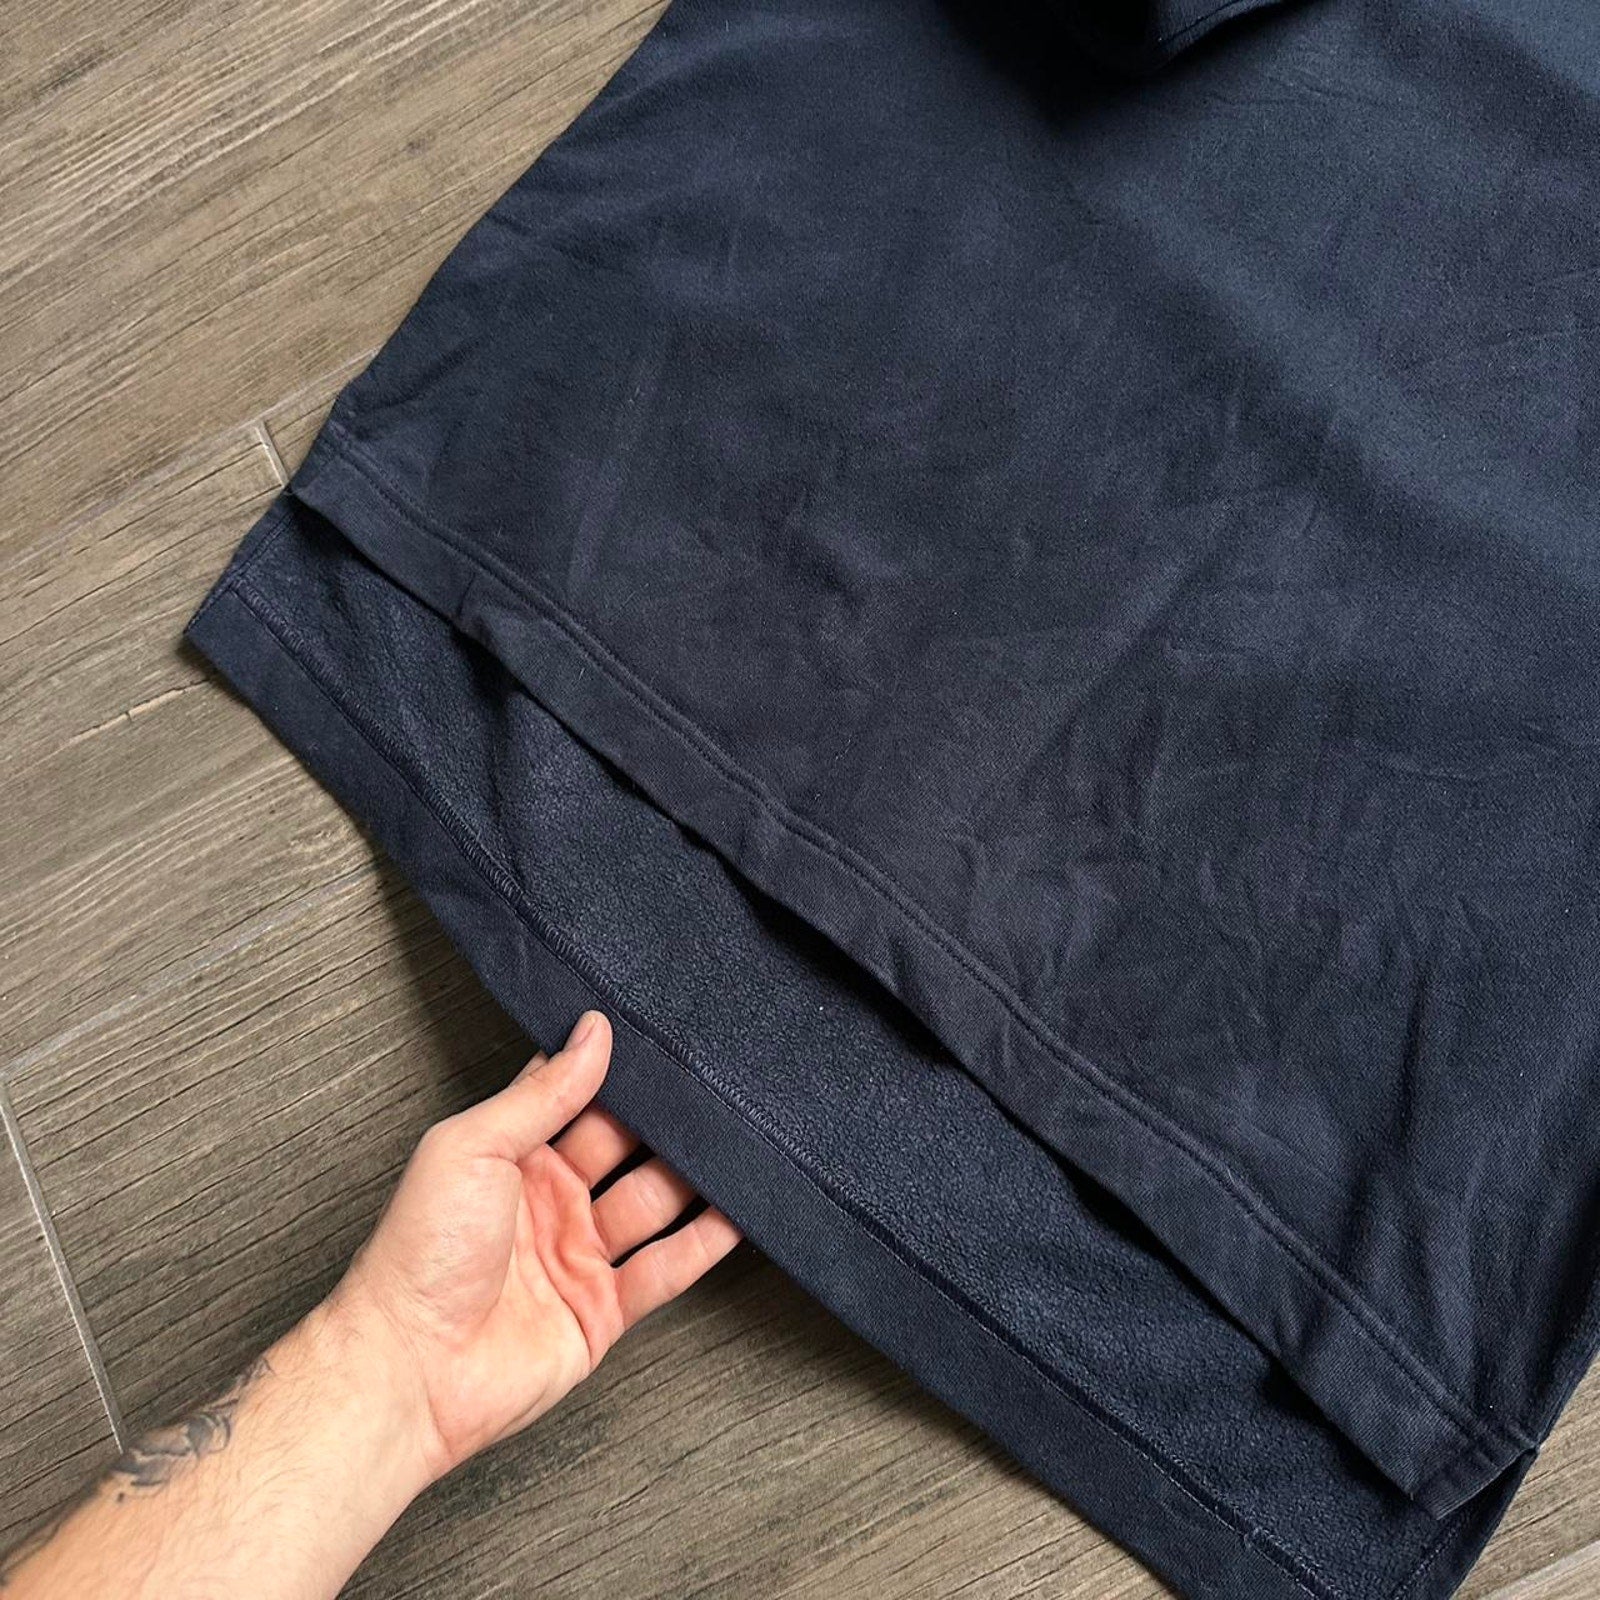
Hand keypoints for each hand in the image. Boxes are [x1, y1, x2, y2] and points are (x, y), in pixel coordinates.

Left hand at [326, 1010, 740, 1483]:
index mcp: (513, 1156)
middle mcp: (549, 1202)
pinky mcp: (602, 1310)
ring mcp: (578, 1256)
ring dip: (695, 1177)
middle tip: (714, 1088)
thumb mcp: (474, 1145)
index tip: (663, 1041)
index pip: (577, 1099)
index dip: (616, 1072)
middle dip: (667, 1121)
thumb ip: (543, 1092)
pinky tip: (739, 1214)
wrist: (410, 1369)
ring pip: (653, 1203)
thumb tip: (592, 1032)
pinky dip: (704, 1243)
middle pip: (625, 1148)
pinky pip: (665, 1269)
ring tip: (742, 1141)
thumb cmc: (419, 1252)